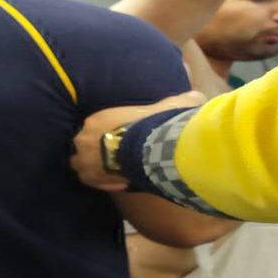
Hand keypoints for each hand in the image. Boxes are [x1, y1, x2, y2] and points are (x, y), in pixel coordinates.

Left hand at [71, 91, 203, 191]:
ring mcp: (83, 158)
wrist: (147, 152)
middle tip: (114, 157)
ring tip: (112, 171)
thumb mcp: (167, 107)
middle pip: (85, 144)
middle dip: (96, 150)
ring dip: (94, 167)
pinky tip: (116, 182)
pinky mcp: (89, 177)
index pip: (94, 127)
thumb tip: (196, 95)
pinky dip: (101, 182)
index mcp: (96, 119)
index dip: (105, 135)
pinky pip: (90, 181)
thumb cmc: (153, 127)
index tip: (118, 141)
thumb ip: (178, 102)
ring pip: (82, 163)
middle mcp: (83, 137)